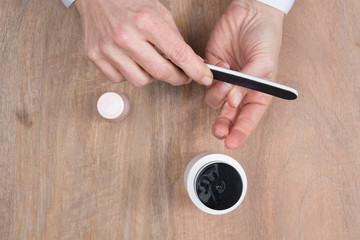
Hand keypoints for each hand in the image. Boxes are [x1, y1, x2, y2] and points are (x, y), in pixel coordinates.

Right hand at [75, 0, 212, 86]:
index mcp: (146, 21)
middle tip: (182, 75)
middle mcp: (125, 36)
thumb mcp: (159, 11)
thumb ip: (175, 38)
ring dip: (151, 76)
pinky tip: (130, 61)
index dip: (195, 70)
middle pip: (161, 73)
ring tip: (150, 61)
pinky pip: (119, 79)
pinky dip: (129, 73)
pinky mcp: (95, 56)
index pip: (178, 54)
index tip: (205, 78)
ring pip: (141, 81)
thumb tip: (190, 62)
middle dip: (178, 78)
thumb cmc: (129, 0)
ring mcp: (108, 48)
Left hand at [205, 0, 283, 148]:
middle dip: (223, 125)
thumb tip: (234, 101)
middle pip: (229, 116)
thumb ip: (248, 83)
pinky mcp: (212, 69)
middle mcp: (240, 90)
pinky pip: (205, 82)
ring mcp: (225, 80)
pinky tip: (221, 65)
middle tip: (218, 130)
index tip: (232, 143)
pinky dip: (211, 77)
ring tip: (226, 78)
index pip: (249, 118)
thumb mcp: (264, 62)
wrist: (249, 13)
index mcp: (258, 92)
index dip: (241, 132)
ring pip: (214, 100)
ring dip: (218, 94)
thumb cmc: (265, 37)